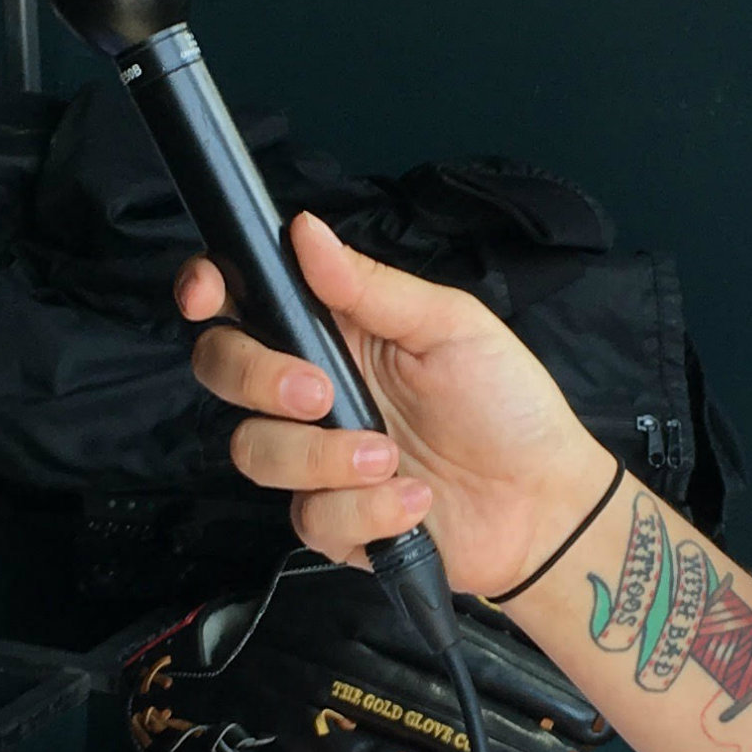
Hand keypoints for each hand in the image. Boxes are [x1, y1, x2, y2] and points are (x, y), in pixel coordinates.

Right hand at [179, 212, 615, 596]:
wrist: (545, 503)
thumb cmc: (507, 404)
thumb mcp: (450, 326)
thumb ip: (371, 286)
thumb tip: (304, 229)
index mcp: (336, 330)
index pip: (244, 301)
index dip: (209, 290)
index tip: (206, 298)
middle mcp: (312, 389)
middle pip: (222, 371)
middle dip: (257, 379)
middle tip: (320, 393)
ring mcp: (316, 457)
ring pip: (254, 452)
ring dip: (321, 457)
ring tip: (390, 458)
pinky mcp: (333, 522)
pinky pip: (309, 517)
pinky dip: (365, 512)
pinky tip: (414, 501)